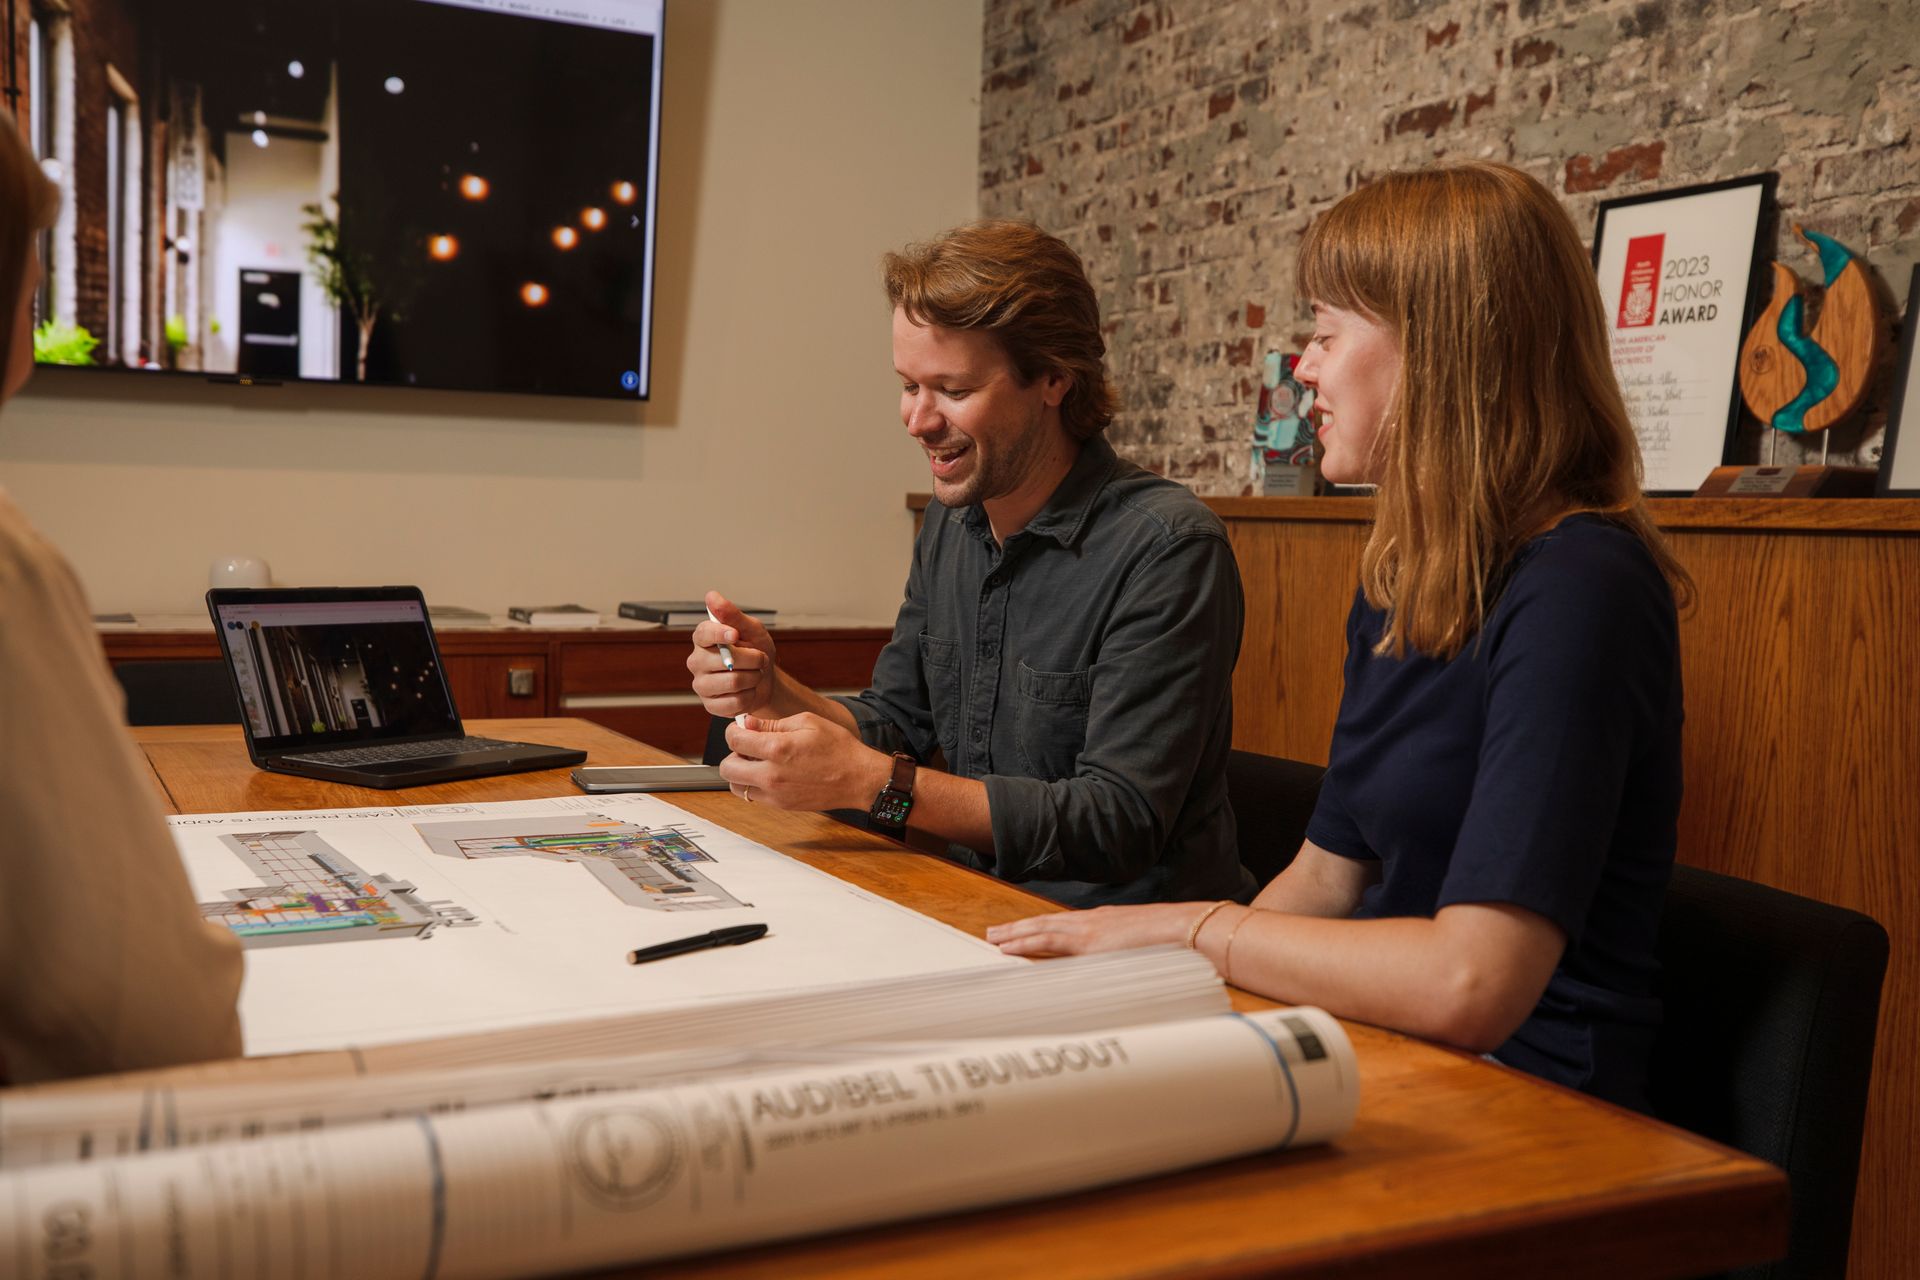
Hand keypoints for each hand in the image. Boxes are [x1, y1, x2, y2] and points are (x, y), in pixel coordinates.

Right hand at [688, 590, 779, 717]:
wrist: (765, 681)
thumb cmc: (755, 650)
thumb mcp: (751, 629)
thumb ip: (732, 615)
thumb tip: (711, 596)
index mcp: (703, 639)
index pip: (703, 633)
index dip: (719, 634)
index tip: (735, 635)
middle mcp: (697, 661)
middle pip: (725, 661)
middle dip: (753, 660)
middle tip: (759, 659)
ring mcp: (701, 685)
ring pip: (733, 682)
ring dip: (754, 678)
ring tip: (755, 674)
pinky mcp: (710, 706)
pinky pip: (735, 703)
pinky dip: (750, 696)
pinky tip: (749, 691)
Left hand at [718, 712, 890, 811]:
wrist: (859, 778)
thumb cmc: (838, 748)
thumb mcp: (807, 722)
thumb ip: (772, 724)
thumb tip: (747, 723)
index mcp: (777, 749)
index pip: (734, 739)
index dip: (734, 730)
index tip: (741, 729)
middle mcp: (771, 775)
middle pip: (727, 767)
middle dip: (733, 753)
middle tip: (748, 746)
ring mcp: (775, 794)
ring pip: (736, 786)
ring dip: (740, 772)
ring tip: (758, 762)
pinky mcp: (781, 805)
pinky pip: (753, 797)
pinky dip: (754, 785)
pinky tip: (771, 774)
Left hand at [986, 902, 1220, 956]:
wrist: (1189, 929)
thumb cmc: (1174, 942)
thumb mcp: (1142, 949)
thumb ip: (1124, 956)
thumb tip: (1116, 970)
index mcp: (1104, 923)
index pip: (1063, 926)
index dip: (1039, 929)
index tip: (1022, 934)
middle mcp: (1092, 921)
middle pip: (1046, 924)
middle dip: (1019, 929)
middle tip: (994, 935)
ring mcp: (1090, 929)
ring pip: (1042, 929)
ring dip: (1015, 935)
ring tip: (994, 940)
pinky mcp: (1091, 941)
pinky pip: (1050, 942)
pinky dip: (1027, 943)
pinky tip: (1011, 948)